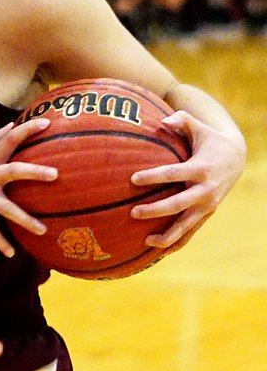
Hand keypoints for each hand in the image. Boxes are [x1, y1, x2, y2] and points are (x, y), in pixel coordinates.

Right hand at [0, 119, 56, 257]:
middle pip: (13, 171)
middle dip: (34, 173)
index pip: (10, 138)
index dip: (28, 129)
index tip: (47, 123)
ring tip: (43, 230)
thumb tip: (11, 125)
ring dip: (25, 219)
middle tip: (55, 174)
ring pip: (5, 208)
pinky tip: (11, 253)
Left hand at [130, 110, 245, 250]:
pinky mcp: (207, 214)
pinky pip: (191, 232)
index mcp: (200, 168)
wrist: (236, 157)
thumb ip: (180, 119)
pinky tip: (158, 251)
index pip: (173, 174)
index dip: (153, 177)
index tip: (133, 178)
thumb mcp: (197, 126)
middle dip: (156, 210)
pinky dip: (177, 242)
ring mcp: (208, 205)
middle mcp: (205, 190)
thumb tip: (162, 121)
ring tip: (144, 240)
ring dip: (167, 234)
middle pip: (177, 204)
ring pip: (186, 225)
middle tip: (133, 212)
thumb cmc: (208, 139)